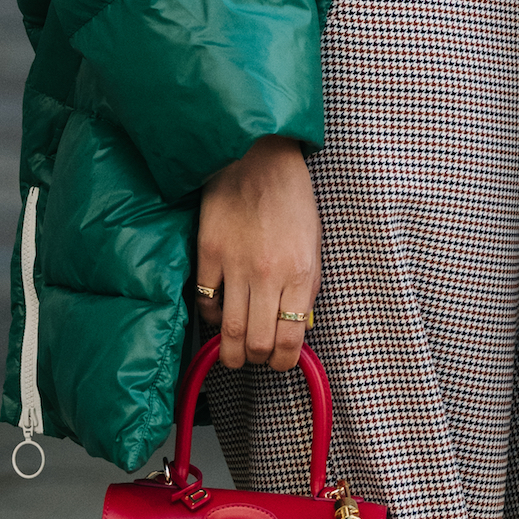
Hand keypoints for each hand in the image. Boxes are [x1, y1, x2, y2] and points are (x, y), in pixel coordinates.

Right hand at [195, 136, 319, 370]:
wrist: (257, 156)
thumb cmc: (292, 198)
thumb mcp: (313, 244)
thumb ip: (306, 287)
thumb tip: (295, 327)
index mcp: (301, 273)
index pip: (291, 340)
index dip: (284, 362)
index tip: (281, 362)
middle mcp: (268, 274)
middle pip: (257, 343)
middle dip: (257, 359)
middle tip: (256, 357)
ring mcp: (235, 265)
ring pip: (229, 331)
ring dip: (231, 350)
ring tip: (234, 351)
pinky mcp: (208, 254)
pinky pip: (205, 301)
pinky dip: (211, 315)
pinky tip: (218, 311)